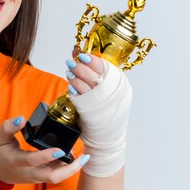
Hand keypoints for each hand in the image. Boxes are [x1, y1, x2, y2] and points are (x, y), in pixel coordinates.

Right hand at [0, 116, 88, 184]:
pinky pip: (56, 175)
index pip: (32, 161)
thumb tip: (23, 119)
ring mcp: (35, 177)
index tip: (60, 149)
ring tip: (84, 156)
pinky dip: (67, 168)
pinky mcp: (40, 178)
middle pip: (51, 177)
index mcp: (16, 162)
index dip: (47, 156)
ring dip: (71, 168)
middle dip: (70, 169)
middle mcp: (28, 172)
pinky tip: (76, 158)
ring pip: (56, 178)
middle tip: (83, 157)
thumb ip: (10, 126)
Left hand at [64, 51, 132, 176]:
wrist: (108, 136)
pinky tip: (70, 86)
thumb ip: (96, 72)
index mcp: (120, 84)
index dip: (92, 59)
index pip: (106, 67)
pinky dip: (74, 90)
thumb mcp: (108, 90)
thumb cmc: (108, 110)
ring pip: (86, 86)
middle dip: (81, 67)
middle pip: (94, 75)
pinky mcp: (91, 113)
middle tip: (72, 62)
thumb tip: (78, 52)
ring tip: (70, 72)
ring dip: (75, 77)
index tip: (82, 54)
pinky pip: (80, 98)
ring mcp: (102, 103)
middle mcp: (113, 93)